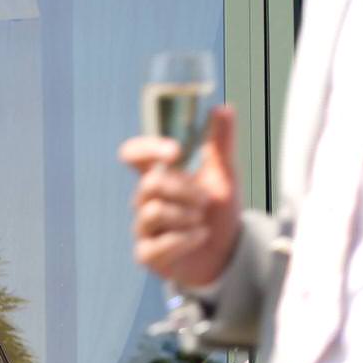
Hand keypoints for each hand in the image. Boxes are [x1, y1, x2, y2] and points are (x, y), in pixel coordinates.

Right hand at [119, 104, 241, 288]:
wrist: (228, 253)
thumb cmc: (219, 212)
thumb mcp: (224, 174)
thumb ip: (221, 142)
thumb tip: (223, 107)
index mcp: (159, 176)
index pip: (134, 155)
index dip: (147, 149)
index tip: (175, 152)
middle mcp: (146, 201)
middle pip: (150, 184)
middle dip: (184, 189)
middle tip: (205, 200)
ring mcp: (143, 229)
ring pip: (154, 212)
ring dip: (186, 215)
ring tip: (202, 221)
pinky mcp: (147, 255)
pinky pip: (158, 244)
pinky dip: (185, 239)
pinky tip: (199, 237)